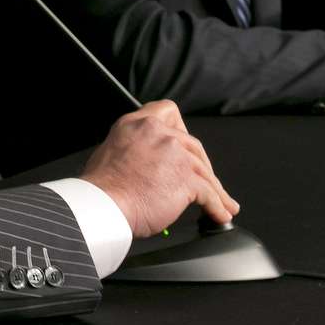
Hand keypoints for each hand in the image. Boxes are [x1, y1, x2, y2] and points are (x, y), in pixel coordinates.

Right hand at [80, 100, 238, 238]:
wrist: (104, 205)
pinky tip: (219, 214)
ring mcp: (175, 153)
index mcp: (136, 124)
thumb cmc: (102, 188)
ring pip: (205, 171)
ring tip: (222, 204)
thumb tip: (147, 162)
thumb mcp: (112, 151)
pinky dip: (218, 206)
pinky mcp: (186, 178)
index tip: (185, 144)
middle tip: (203, 179)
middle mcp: (157, 132)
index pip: (168, 111)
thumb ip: (134, 148)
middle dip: (201, 165)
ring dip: (216, 189)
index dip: (180, 128)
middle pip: (193, 144)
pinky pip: (210, 194)